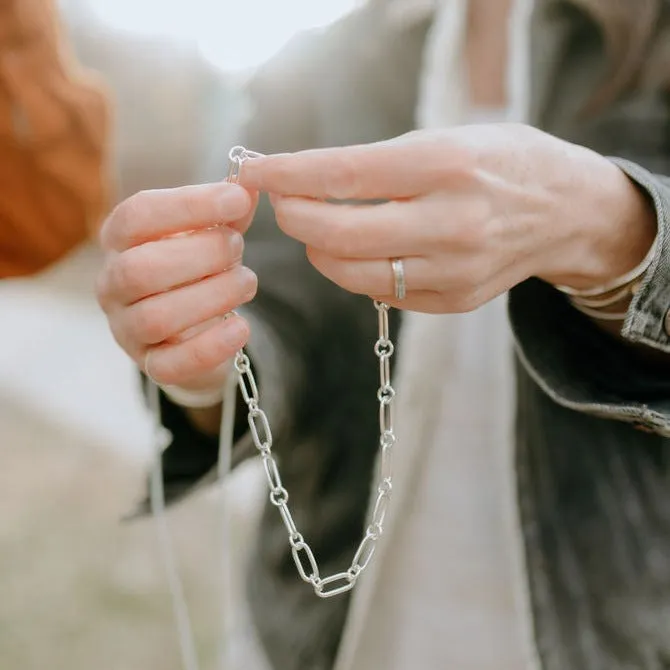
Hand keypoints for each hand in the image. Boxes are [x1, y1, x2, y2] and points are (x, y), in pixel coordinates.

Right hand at [96, 183, 258, 389]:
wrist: (195, 329)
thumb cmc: (197, 270)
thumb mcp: (210, 234)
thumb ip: (227, 212)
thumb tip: (250, 181)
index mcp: (121, 241)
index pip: (137, 215)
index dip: (189, 205)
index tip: (237, 199)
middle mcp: (113, 284)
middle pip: (140, 269)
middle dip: (200, 255)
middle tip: (238, 249)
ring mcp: (127, 329)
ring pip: (156, 317)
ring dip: (212, 296)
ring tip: (247, 282)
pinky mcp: (152, 365)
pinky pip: (172, 364)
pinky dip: (212, 346)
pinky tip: (241, 327)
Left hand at [241, 124, 655, 313]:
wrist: (565, 210)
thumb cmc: (499, 162)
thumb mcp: (446, 138)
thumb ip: (379, 165)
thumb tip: (307, 183)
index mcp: (447, 166)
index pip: (345, 174)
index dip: (289, 174)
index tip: (255, 171)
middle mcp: (453, 223)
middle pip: (340, 236)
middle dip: (296, 218)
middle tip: (283, 203)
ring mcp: (455, 271)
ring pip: (353, 273)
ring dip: (320, 249)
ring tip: (319, 226)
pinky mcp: (454, 302)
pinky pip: (382, 293)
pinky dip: (356, 271)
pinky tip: (360, 251)